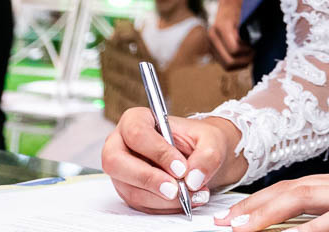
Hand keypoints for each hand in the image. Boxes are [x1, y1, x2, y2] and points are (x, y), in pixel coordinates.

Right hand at [102, 107, 246, 212]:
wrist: (202, 157)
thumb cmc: (201, 140)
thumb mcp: (212, 140)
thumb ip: (207, 155)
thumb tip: (192, 178)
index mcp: (136, 120)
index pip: (136, 133)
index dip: (157, 152)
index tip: (180, 167)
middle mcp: (122, 145)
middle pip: (116, 163)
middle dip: (148, 179)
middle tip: (176, 189)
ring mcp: (123, 171)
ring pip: (131, 190)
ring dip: (163, 199)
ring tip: (193, 195)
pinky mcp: (131, 191)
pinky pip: (142, 205)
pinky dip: (166, 207)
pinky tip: (186, 200)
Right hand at [208, 0, 252, 69]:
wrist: (230, 0)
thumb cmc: (243, 6)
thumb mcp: (248, 15)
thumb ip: (249, 31)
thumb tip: (256, 46)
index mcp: (222, 27)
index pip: (234, 50)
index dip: (248, 51)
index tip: (255, 45)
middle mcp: (213, 36)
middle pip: (229, 62)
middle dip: (245, 60)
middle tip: (254, 52)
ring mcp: (211, 43)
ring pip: (226, 65)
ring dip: (240, 63)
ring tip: (250, 53)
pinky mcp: (212, 48)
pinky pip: (224, 63)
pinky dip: (236, 62)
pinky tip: (244, 54)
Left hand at [214, 167, 328, 231]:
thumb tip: (313, 230)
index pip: (292, 187)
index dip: (262, 201)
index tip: (236, 215)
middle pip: (288, 190)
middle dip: (254, 207)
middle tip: (226, 224)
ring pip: (302, 199)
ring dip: (268, 214)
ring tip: (242, 229)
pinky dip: (308, 230)